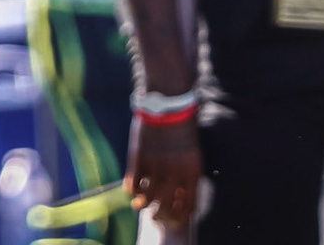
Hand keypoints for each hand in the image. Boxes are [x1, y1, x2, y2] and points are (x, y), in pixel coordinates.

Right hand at [124, 113, 199, 229]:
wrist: (168, 106)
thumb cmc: (181, 131)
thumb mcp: (192, 156)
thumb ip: (186, 177)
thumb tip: (177, 196)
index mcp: (192, 174)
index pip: (187, 208)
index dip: (179, 217)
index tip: (172, 217)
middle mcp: (174, 174)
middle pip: (165, 208)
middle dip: (159, 215)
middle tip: (154, 216)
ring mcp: (155, 166)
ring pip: (146, 199)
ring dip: (142, 205)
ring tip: (140, 204)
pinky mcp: (138, 158)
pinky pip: (132, 184)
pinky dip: (131, 190)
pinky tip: (132, 188)